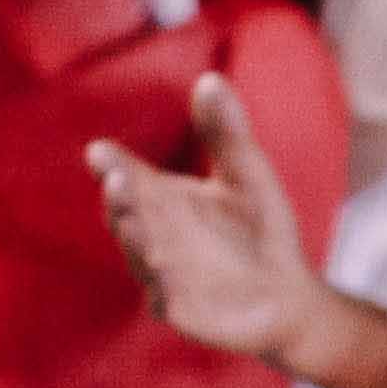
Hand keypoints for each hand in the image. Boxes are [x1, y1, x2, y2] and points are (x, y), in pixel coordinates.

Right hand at [87, 74, 338, 368]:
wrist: (287, 295)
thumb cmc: (261, 231)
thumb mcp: (248, 176)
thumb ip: (226, 134)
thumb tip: (210, 78)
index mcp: (163, 198)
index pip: (131, 177)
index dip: (114, 165)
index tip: (100, 151)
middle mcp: (153, 234)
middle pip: (130, 214)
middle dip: (122, 198)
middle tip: (119, 178)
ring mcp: (161, 272)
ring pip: (142, 254)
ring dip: (137, 239)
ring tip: (135, 219)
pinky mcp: (178, 309)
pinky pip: (165, 297)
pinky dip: (163, 286)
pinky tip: (164, 276)